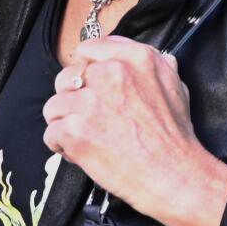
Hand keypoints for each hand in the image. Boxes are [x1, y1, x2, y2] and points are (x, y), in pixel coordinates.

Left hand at [43, 35, 226, 225]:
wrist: (173, 176)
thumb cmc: (175, 138)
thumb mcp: (175, 86)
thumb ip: (155, 65)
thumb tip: (145, 56)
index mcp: (134, 58)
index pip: (88, 49)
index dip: (86, 70)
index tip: (90, 87)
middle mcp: (110, 73)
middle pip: (66, 77)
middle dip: (74, 99)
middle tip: (93, 119)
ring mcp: (89, 101)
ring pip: (54, 106)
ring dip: (66, 124)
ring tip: (89, 138)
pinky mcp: (74, 129)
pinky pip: (51, 133)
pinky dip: (62, 146)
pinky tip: (82, 153)